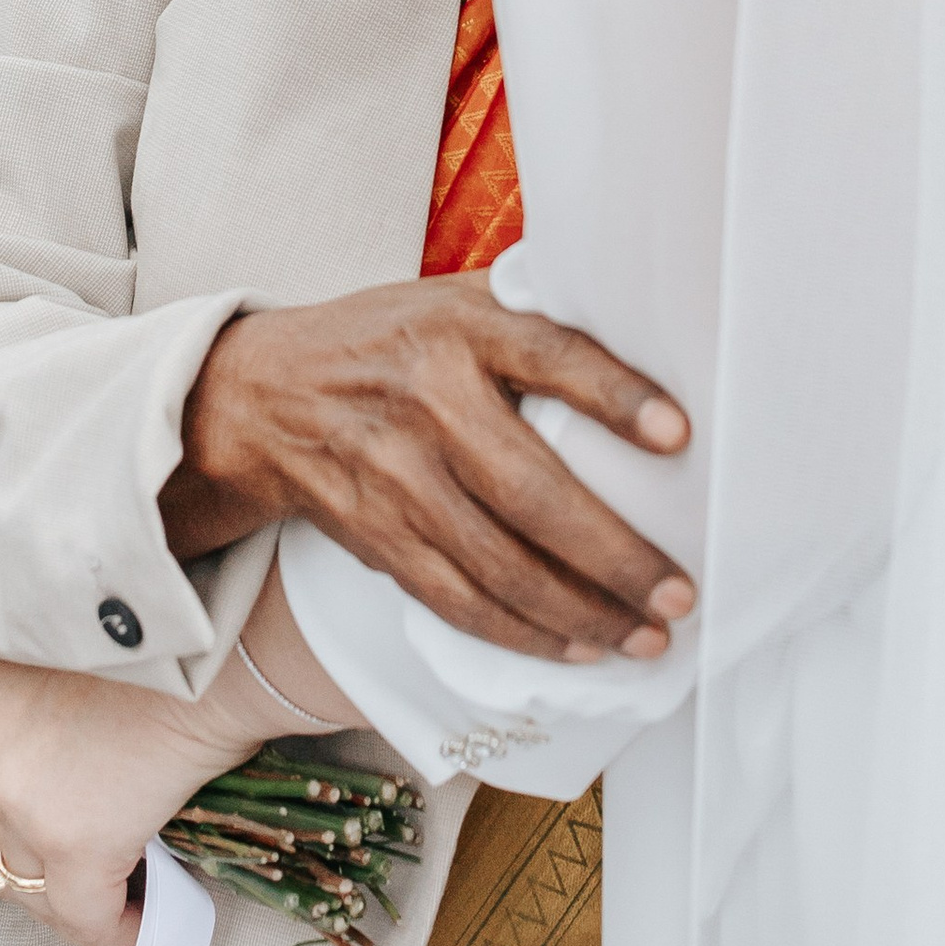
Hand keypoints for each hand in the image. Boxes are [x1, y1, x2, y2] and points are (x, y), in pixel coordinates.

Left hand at [0, 637, 272, 945]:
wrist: (216, 650)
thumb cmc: (161, 654)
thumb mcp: (67, 677)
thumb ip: (38, 731)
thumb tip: (65, 797)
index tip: (25, 852)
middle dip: (29, 879)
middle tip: (79, 889)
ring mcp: (16, 798)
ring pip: (29, 893)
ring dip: (69, 910)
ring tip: (116, 908)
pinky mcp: (71, 840)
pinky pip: (83, 918)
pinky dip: (112, 932)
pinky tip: (141, 929)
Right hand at [161, 278, 693, 661]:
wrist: (264, 394)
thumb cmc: (390, 342)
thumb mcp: (454, 299)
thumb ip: (534, 311)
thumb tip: (650, 320)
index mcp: (461, 328)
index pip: (549, 355)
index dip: (615, 395)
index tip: (678, 434)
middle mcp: (428, 402)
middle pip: (531, 491)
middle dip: (614, 556)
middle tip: (680, 593)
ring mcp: (396, 477)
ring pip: (498, 565)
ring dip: (581, 612)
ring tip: (646, 637)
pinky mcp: (377, 537)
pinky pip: (457, 601)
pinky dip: (522, 633)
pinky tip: (577, 646)